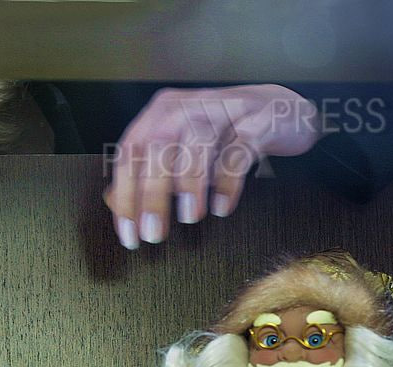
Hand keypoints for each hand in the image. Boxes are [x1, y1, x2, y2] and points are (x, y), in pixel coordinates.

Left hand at [104, 84, 320, 248]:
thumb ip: (146, 173)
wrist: (280, 109)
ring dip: (190, 184)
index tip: (128, 233)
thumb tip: (113, 202)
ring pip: (197, 142)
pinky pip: (238, 149)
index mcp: (159, 114)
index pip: (131, 154)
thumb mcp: (180, 150)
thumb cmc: (222, 134)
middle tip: (153, 233)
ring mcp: (222, 111)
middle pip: (159, 148)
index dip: (125, 195)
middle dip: (153, 195)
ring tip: (189, 218)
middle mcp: (186, 108)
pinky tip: (221, 206)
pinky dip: (227, 181)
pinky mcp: (256, 121)